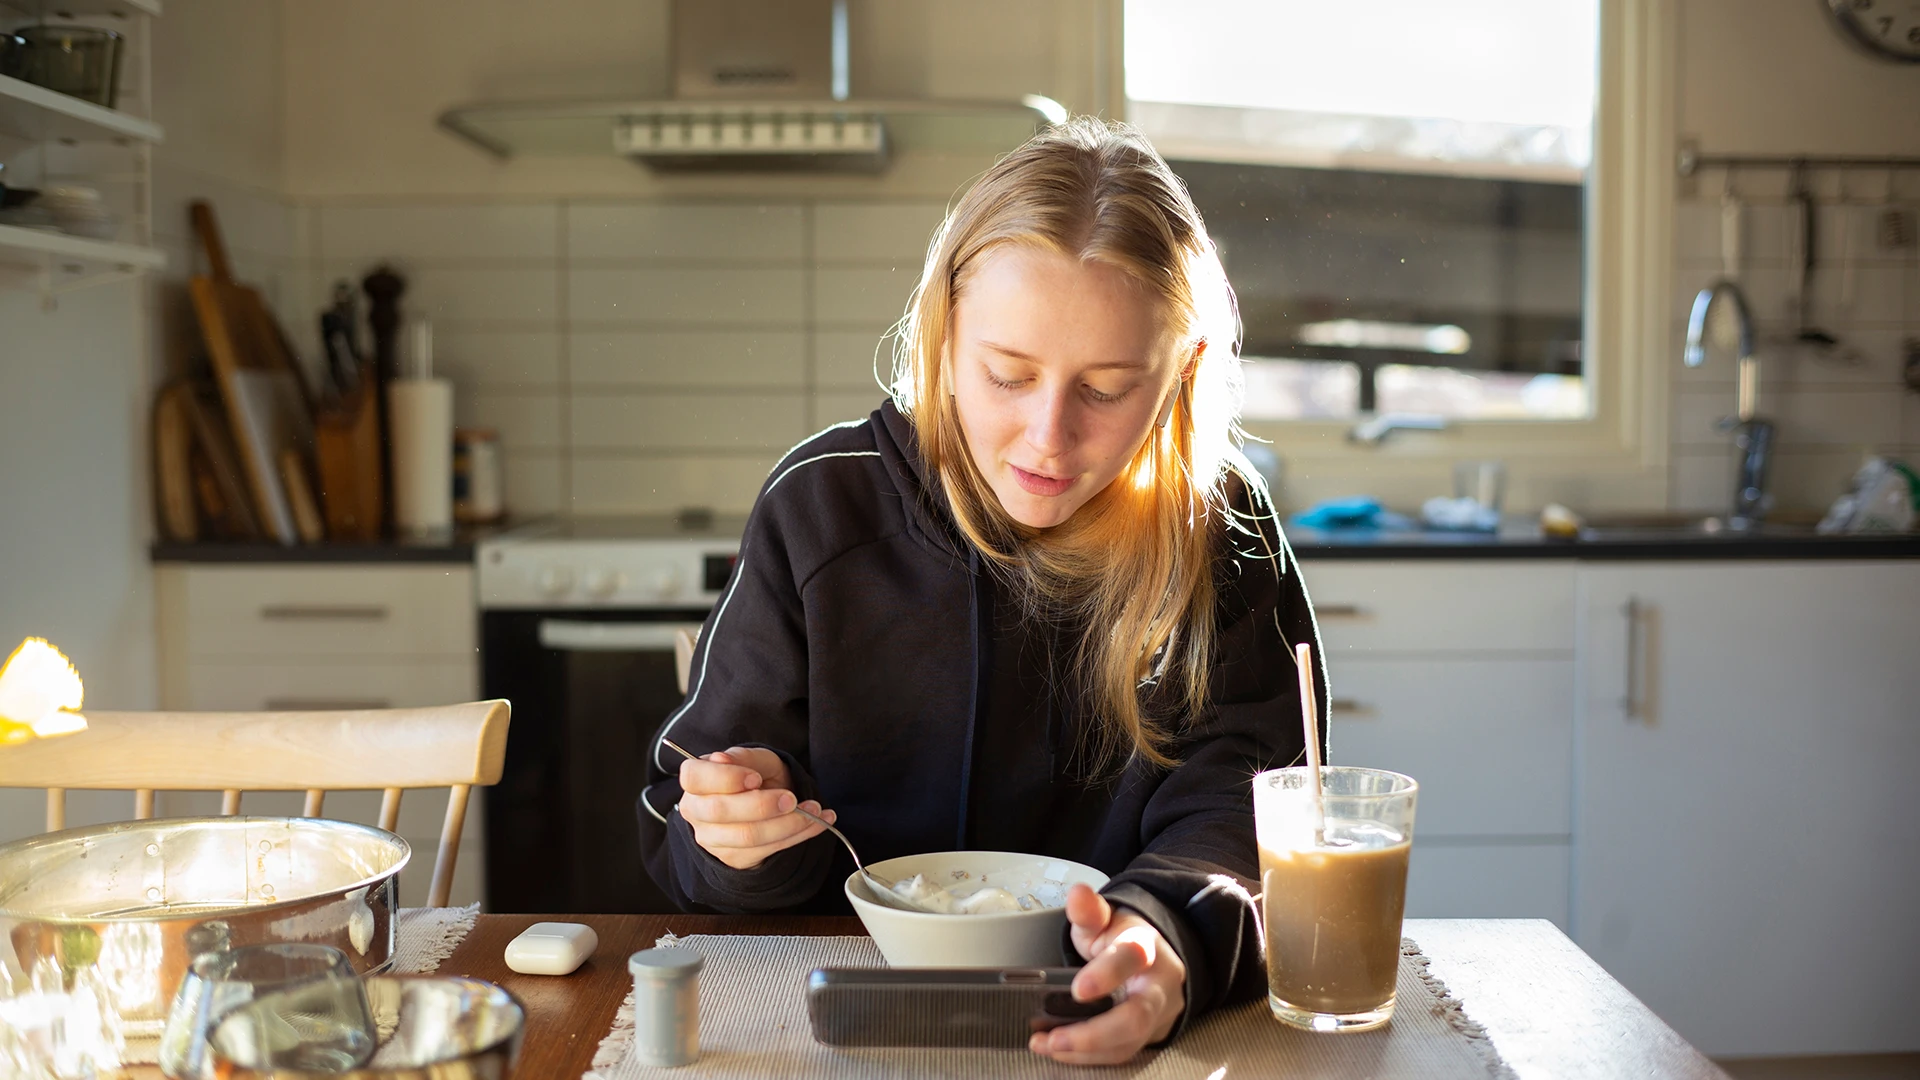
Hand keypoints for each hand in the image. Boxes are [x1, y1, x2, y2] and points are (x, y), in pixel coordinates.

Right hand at [676, 746, 835, 869]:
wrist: (771, 800)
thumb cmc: (759, 775)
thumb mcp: (757, 759)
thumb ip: (743, 756)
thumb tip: (722, 759)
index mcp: (696, 781)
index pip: (695, 778)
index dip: (725, 778)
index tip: (756, 778)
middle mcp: (696, 812)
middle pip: (721, 811)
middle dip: (762, 805)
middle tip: (792, 798)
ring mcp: (713, 839)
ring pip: (747, 836)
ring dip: (788, 823)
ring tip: (815, 810)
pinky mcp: (735, 858)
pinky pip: (767, 850)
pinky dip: (798, 835)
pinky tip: (817, 822)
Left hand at [1029, 883, 1186, 1064]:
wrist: (1157, 958)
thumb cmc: (1124, 940)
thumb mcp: (1106, 920)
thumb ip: (1089, 912)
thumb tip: (1078, 894)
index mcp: (1145, 947)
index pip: (1132, 958)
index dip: (1107, 974)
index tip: (1078, 989)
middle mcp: (1156, 985)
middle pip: (1137, 1016)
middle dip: (1095, 1032)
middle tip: (1056, 1037)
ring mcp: (1157, 1015)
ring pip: (1129, 1042)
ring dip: (1086, 1050)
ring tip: (1048, 1045)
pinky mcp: (1149, 1036)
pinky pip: (1122, 1053)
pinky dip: (1089, 1057)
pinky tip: (1061, 1051)